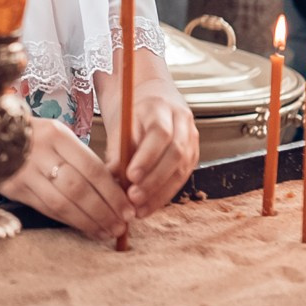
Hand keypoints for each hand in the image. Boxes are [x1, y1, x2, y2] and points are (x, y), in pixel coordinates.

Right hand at [0, 118, 131, 239]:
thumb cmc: (34, 138)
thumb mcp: (58, 136)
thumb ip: (82, 159)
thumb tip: (116, 190)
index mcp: (57, 134)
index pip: (92, 168)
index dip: (113, 192)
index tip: (129, 209)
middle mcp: (39, 152)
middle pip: (79, 188)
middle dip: (104, 211)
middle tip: (121, 226)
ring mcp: (23, 172)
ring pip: (62, 203)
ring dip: (88, 221)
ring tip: (106, 231)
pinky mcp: (13, 189)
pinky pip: (46, 209)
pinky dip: (68, 221)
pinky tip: (84, 228)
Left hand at [114, 84, 200, 214]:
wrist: (152, 97)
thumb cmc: (133, 110)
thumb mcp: (121, 123)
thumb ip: (118, 148)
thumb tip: (112, 177)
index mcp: (162, 108)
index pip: (160, 133)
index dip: (147, 157)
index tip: (130, 176)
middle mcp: (182, 122)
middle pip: (175, 154)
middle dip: (154, 180)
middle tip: (133, 197)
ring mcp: (192, 138)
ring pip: (182, 169)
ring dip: (160, 193)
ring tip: (139, 209)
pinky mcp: (193, 154)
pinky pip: (182, 177)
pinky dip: (164, 194)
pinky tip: (149, 206)